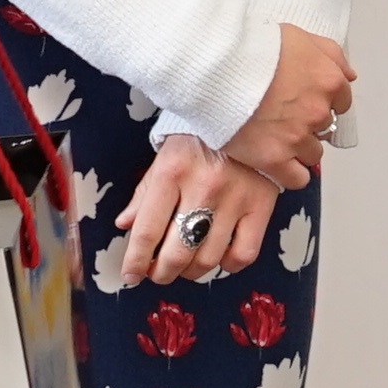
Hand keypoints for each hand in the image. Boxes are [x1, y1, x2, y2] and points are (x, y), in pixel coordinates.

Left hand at [115, 131, 273, 286]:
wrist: (246, 112)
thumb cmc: (199, 134)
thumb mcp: (165, 156)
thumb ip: (144, 193)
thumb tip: (125, 225)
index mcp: (172, 173)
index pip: (148, 230)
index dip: (135, 261)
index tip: (131, 275)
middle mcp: (203, 188)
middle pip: (178, 252)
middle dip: (162, 273)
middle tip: (157, 274)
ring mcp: (235, 199)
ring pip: (209, 258)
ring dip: (191, 272)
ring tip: (185, 266)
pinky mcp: (262, 205)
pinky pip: (244, 253)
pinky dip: (228, 265)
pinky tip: (219, 257)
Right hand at [218, 23, 353, 184]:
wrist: (216, 65)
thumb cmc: (251, 47)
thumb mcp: (298, 35)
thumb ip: (331, 54)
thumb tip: (350, 76)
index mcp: (328, 81)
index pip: (341, 101)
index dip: (321, 101)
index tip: (304, 101)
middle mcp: (317, 111)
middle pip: (324, 127)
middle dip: (306, 122)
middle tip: (281, 113)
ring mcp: (297, 137)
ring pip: (312, 153)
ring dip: (298, 147)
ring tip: (272, 134)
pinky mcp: (274, 159)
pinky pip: (297, 178)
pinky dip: (290, 173)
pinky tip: (277, 161)